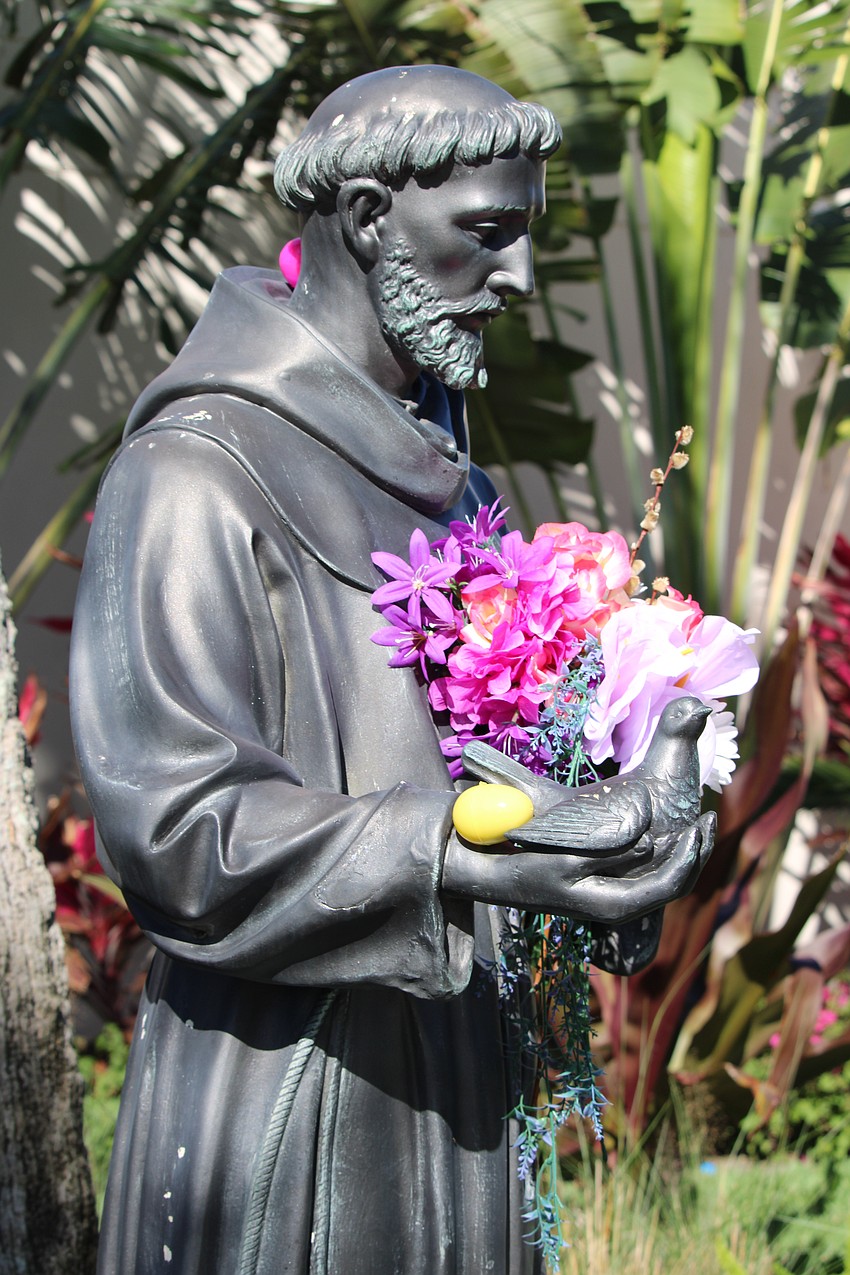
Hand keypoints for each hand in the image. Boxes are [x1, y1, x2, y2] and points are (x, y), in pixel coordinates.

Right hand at [442, 811, 714, 922]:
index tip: (702, 822)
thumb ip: (611, 850)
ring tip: (698, 822)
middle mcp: (619, 905)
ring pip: (662, 879)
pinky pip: (647, 872)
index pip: (669, 884)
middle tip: (710, 818)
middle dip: (695, 853)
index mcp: (614, 904)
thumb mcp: (567, 857)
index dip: (691, 855)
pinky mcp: (606, 882)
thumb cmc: (527, 865)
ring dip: (683, 852)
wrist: (495, 876)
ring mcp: (613, 896)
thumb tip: (650, 842)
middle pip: (673, 884)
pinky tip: (667, 828)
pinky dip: (663, 852)